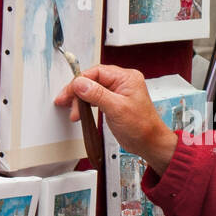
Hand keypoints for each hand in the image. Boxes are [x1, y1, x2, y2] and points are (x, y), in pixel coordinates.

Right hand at [54, 64, 178, 174]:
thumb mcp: (117, 109)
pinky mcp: (113, 102)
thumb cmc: (142, 127)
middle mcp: (122, 82)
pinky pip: (95, 97)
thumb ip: (97, 94)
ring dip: (80, 99)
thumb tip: (80, 83)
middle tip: (66, 102)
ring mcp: (117, 92)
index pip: (96, 72)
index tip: (69, 92)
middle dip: (77, 91)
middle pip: (92, 79)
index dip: (80, 81)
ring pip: (92, 89)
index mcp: (126, 78)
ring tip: (73, 111)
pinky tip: (80, 111)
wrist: (149, 143)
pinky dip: (86, 104)